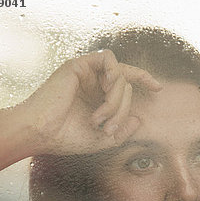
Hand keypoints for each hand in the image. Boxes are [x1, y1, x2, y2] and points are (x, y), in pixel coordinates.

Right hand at [18, 48, 162, 156]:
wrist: (41, 133)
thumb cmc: (66, 138)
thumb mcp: (101, 140)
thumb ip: (122, 131)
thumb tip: (139, 119)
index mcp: (96, 97)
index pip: (124, 81)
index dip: (143, 80)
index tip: (158, 89)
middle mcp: (91, 82)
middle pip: (125, 85)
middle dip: (123, 109)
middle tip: (109, 128)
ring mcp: (85, 73)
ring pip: (119, 75)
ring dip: (117, 100)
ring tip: (101, 119)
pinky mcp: (78, 65)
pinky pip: (108, 60)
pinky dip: (114, 75)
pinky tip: (107, 92)